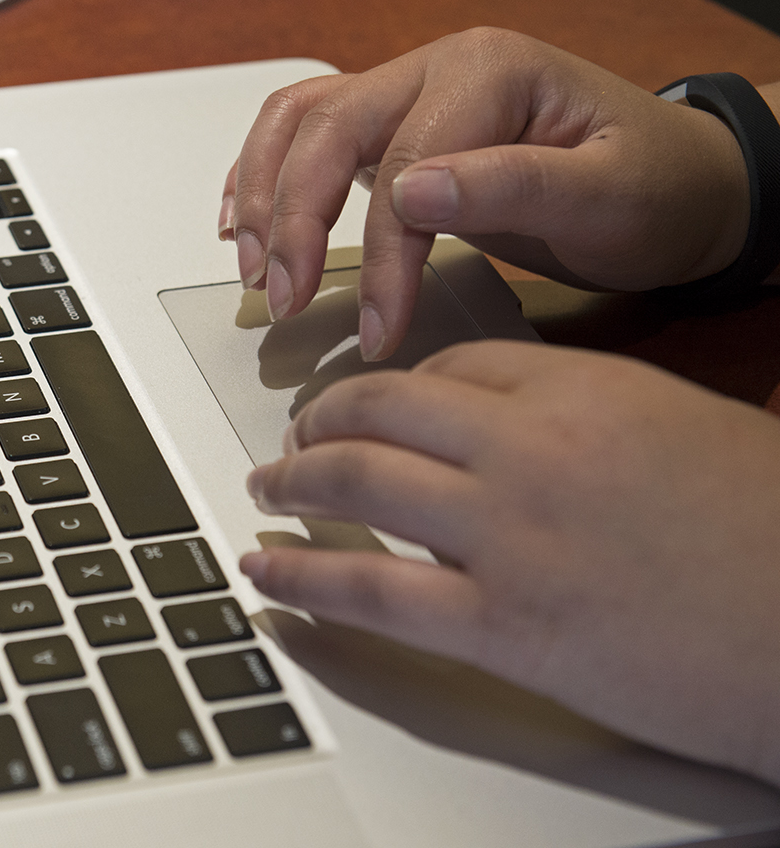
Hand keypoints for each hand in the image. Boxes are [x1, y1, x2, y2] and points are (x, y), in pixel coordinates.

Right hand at [218, 27, 749, 359]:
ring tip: (253, 269)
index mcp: (487, 71)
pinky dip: (263, 174)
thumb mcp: (607, 194)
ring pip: (298, 122)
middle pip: (325, 130)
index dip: (379, 255)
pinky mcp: (392, 127)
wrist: (677, 181)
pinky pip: (303, 132)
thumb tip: (411, 194)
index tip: (378, 329)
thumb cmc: (654, 188)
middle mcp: (434, 68)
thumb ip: (511, 187)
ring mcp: (407, 91)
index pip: (401, 166)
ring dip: (263, 194)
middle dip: (292, 221)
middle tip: (284, 300)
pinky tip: (243, 221)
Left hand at [240, 339, 779, 783]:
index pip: (446, 370)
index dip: (389, 391)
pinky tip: (266, 570)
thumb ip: (588, 418)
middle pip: (380, 410)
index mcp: (582, 390)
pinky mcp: (503, 625)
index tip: (366, 404)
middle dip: (320, 421)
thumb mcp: (681, 432)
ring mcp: (508, 533)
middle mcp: (530, 447)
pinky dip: (301, 575)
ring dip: (293, 482)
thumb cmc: (772, 536)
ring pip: (358, 481)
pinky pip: (370, 589)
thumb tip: (516, 428)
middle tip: (294, 437)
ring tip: (267, 488)